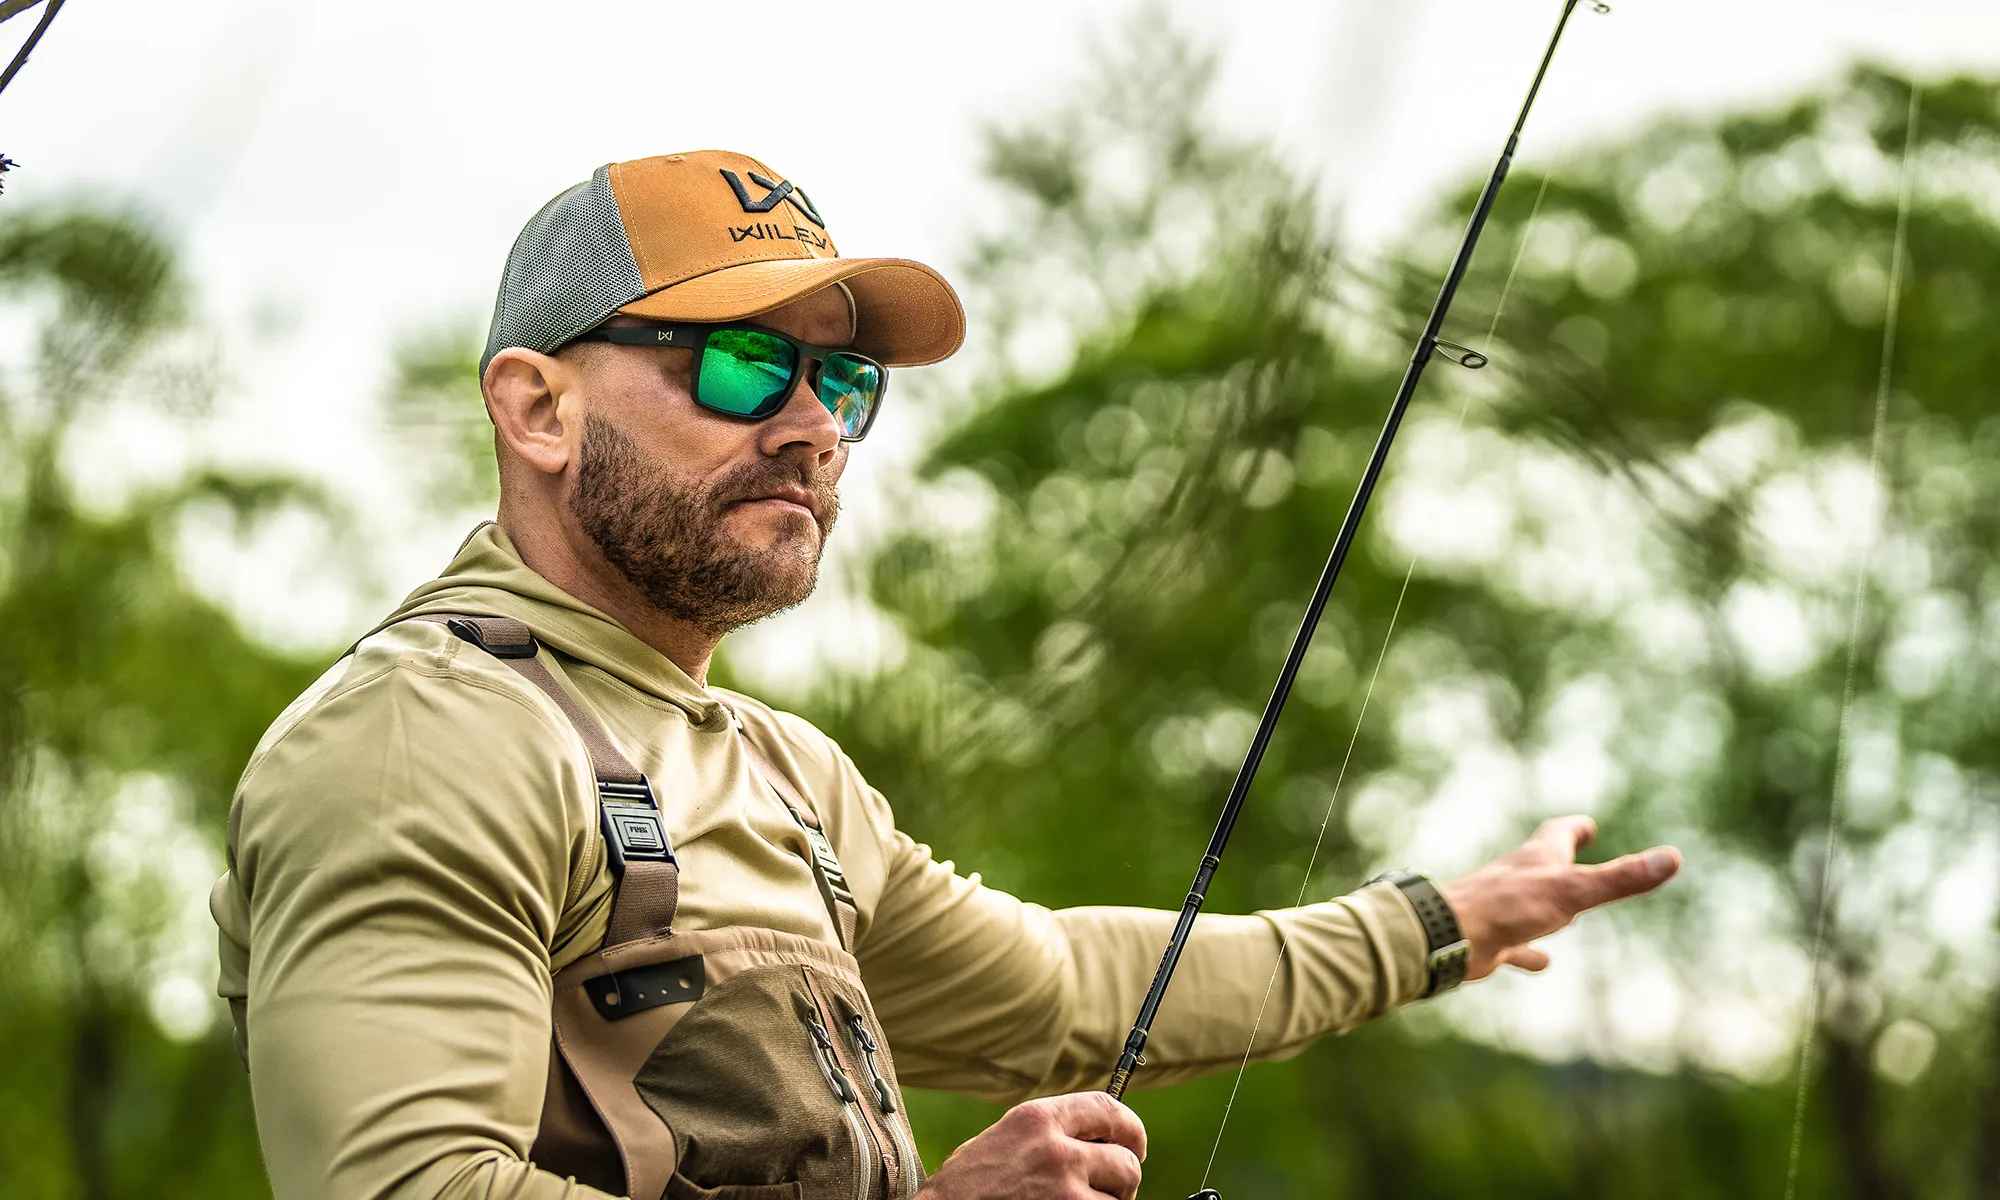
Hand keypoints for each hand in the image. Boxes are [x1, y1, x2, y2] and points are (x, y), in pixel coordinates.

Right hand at [917, 1091, 1146, 1199]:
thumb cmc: (969, 1185)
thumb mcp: (1009, 1138)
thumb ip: (1054, 1132)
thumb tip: (1103, 1137)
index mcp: (1039, 1118)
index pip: (1109, 1108)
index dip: (1131, 1129)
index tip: (1135, 1146)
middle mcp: (1056, 1150)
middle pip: (1126, 1162)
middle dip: (1123, 1179)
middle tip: (1110, 1189)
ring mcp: (1064, 1191)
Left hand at [1440, 815, 1680, 981]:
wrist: (1448, 937)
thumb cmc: (1507, 907)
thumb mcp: (1572, 891)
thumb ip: (1620, 878)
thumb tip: (1672, 858)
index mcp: (1536, 860)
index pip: (1558, 834)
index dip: (1574, 828)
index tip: (1586, 823)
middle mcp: (1517, 880)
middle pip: (1540, 863)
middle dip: (1559, 858)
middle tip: (1574, 851)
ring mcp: (1502, 911)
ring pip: (1528, 904)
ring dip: (1547, 906)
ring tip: (1567, 915)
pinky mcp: (1493, 941)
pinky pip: (1516, 946)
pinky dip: (1530, 952)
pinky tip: (1541, 963)